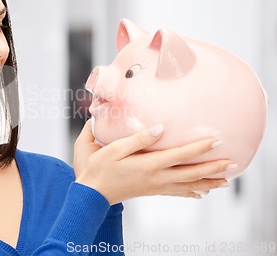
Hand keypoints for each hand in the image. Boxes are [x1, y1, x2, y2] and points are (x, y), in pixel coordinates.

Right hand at [73, 119, 232, 204]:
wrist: (90, 193)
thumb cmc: (95, 167)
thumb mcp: (111, 148)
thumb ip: (135, 138)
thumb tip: (157, 128)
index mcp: (147, 164)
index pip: (180, 155)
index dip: (199, 147)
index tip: (216, 140)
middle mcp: (155, 177)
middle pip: (190, 174)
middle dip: (212, 168)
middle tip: (231, 162)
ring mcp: (154, 186)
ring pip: (187, 186)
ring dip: (207, 182)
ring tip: (224, 181)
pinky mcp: (150, 190)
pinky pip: (176, 193)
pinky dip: (191, 192)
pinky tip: (200, 193)